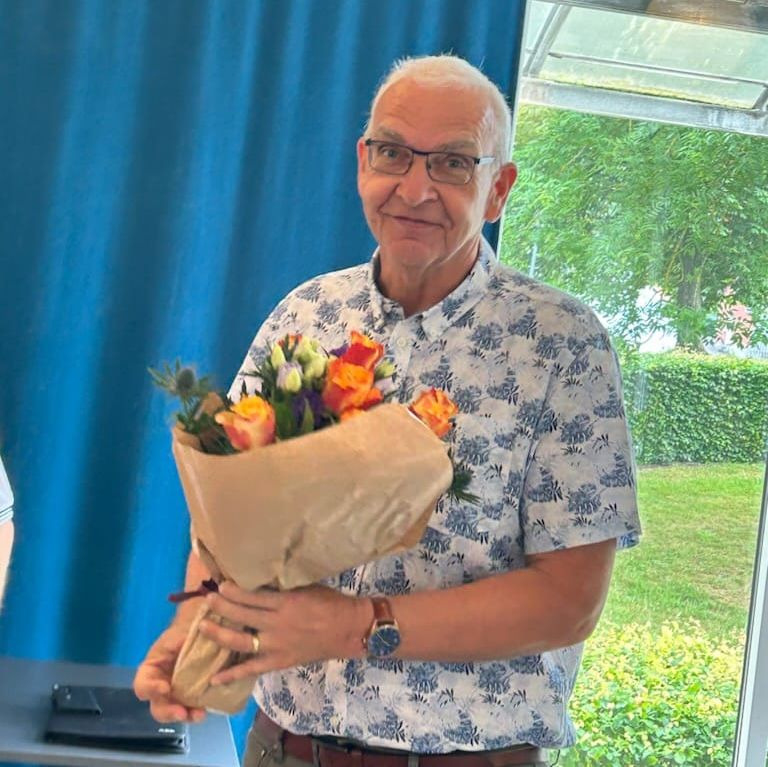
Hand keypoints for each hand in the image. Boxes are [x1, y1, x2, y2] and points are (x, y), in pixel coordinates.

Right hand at [133, 625, 206, 722]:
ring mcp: (176, 696)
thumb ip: (176, 642)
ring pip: (175, 712)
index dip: (151, 689)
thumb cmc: (183, 634)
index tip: (166, 688)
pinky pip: (193, 709)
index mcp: (151, 672)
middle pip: (157, 707)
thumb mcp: (176, 635)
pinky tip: (207, 709)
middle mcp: (160, 688)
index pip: (142, 685)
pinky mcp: (192, 698)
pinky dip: (198, 711)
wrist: (200, 635)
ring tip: (199, 714)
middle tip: (181, 712)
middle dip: (168, 712)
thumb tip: (183, 643)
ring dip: (186, 716)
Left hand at [199, 582, 371, 684]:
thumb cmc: (330, 602)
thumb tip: (259, 581)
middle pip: (242, 616)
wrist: (349, 629)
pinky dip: (233, 674)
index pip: (252, 597)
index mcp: (285, 602)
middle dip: (222, 607)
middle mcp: (277, 624)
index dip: (233, 591)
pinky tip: (214, 678)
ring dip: (220, 634)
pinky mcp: (279, 661)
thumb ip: (283, 588)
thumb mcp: (306, 587)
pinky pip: (252, 669)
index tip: (219, 584)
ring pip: (241, 641)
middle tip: (207, 600)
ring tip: (203, 626)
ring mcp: (276, 645)